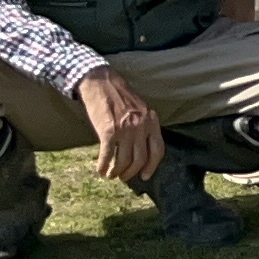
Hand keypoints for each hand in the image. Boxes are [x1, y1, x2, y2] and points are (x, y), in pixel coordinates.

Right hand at [76, 66, 163, 182]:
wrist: (102, 82)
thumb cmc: (120, 95)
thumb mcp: (140, 109)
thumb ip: (144, 126)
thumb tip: (141, 148)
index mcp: (152, 121)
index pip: (157, 150)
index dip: (151, 166)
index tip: (144, 175)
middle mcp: (141, 127)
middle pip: (140, 159)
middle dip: (131, 172)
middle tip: (124, 177)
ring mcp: (125, 129)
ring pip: (124, 161)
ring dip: (117, 171)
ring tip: (111, 174)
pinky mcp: (108, 131)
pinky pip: (107, 155)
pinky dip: (103, 166)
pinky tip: (101, 170)